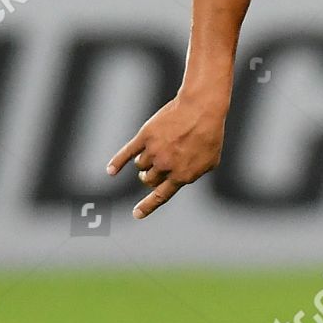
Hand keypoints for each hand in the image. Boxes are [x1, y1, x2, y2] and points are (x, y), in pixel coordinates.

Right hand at [107, 92, 227, 219]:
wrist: (201, 108)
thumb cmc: (210, 134)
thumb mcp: (211, 161)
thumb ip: (195, 173)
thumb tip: (181, 179)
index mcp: (182, 175)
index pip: (160, 196)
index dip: (147, 206)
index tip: (136, 214)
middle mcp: (165, 166)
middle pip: (149, 179)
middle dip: (151, 176)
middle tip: (159, 166)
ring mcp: (154, 151)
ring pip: (140, 165)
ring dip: (146, 162)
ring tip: (160, 148)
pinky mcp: (145, 136)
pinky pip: (127, 153)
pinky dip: (117, 162)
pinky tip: (111, 170)